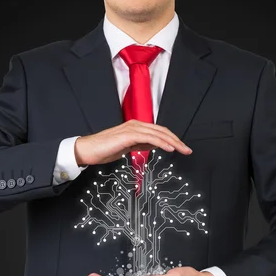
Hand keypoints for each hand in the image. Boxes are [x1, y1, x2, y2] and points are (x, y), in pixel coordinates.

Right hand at [74, 119, 192, 165]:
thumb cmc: (103, 150)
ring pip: (158, 133)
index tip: (182, 148)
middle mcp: (135, 125)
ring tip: (183, 150)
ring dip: (173, 142)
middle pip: (162, 131)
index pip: (159, 131)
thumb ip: (140, 144)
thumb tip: (154, 146)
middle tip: (187, 150)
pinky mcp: (128, 135)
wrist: (87, 150)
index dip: (172, 139)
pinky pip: (149, 138)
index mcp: (135, 127)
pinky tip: (170, 148)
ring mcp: (132, 129)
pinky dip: (162, 143)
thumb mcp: (127, 148)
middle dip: (177, 140)